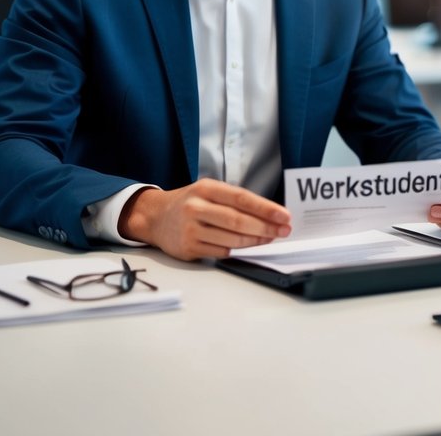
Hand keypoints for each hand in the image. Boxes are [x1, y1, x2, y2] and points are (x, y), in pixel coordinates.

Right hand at [118, 179, 290, 260]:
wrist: (155, 217)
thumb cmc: (189, 203)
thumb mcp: (208, 192)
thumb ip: (234, 201)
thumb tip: (268, 215)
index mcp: (205, 189)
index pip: (242, 198)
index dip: (266, 209)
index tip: (284, 216)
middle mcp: (196, 207)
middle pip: (238, 221)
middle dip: (266, 228)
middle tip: (283, 231)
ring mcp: (191, 229)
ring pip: (232, 239)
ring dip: (255, 241)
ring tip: (268, 238)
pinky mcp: (188, 248)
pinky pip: (221, 252)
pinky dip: (235, 249)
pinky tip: (241, 245)